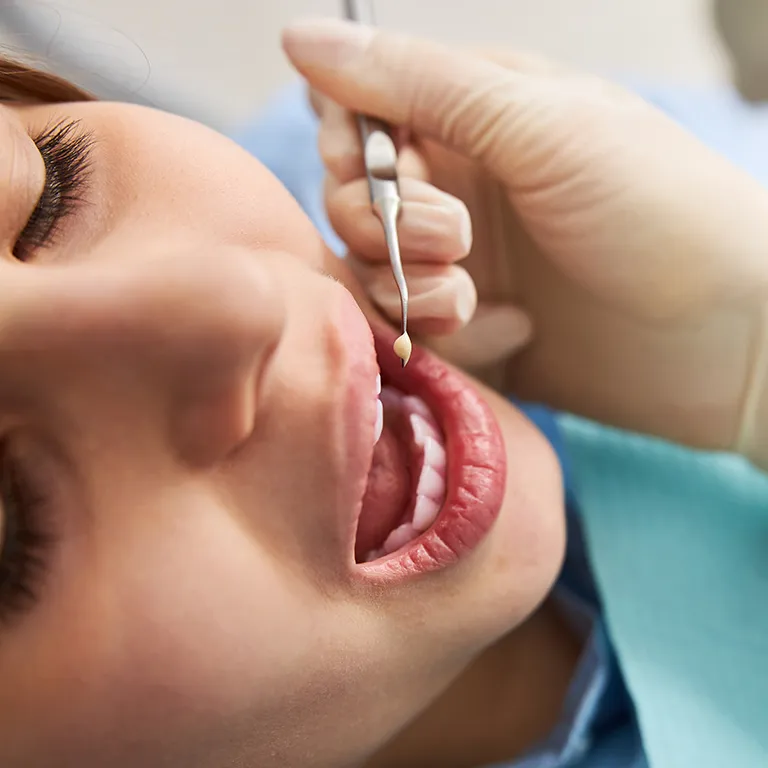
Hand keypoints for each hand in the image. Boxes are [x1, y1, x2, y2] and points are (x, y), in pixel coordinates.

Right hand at [283, 19, 767, 461]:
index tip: (384, 173)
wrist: (727, 337)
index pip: (358, 119)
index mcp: (472, 118)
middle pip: (351, 202)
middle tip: (456, 241)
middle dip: (385, 226)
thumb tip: (297, 39)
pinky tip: (516, 332)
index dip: (352, 149)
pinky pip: (411, 333)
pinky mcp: (472, 332)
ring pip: (372, 273)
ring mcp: (463, 264)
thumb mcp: (537, 123)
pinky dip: (450, 337)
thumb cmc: (656, 209)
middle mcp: (459, 188)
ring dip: (412, 287)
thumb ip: (415, 83)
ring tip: (475, 297)